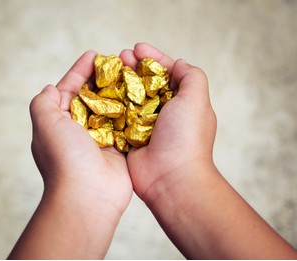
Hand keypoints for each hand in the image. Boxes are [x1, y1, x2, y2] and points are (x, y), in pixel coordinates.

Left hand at [30, 50, 131, 218]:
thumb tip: (50, 88)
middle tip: (115, 62)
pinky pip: (124, 124)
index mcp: (58, 123)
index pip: (68, 89)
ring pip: (109, 108)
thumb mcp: (45, 123)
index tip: (93, 54)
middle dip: (101, 79)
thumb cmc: (64, 158)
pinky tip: (139, 95)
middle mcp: (78, 130)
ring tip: (130, 74)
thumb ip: (43, 102)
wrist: (88, 195)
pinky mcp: (118, 148)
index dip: (79, 71)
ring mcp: (99, 139)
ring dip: (118, 92)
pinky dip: (130, 110)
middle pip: (91, 96)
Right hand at [120, 43, 216, 203]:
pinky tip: (100, 92)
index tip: (137, 47)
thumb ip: (191, 76)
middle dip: (132, 67)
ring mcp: (145, 125)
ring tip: (107, 69)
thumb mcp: (197, 99)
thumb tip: (178, 63)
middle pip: (145, 82)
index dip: (152, 57)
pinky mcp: (129, 137)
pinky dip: (110, 104)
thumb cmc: (186, 137)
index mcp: (182, 102)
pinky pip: (118, 116)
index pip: (166, 72)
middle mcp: (164, 112)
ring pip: (130, 97)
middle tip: (119, 57)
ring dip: (119, 82)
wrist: (170, 178)